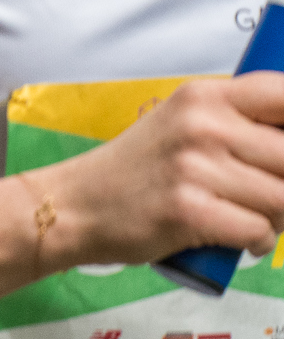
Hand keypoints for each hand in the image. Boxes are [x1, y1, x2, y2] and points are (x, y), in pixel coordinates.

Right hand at [40, 72, 283, 268]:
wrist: (76, 204)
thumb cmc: (137, 170)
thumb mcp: (182, 125)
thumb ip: (238, 125)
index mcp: (203, 96)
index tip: (280, 153)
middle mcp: (201, 124)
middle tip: (268, 193)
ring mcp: (194, 167)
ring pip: (283, 199)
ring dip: (276, 219)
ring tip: (250, 216)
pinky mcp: (189, 210)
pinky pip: (260, 231)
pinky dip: (258, 242)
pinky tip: (237, 236)